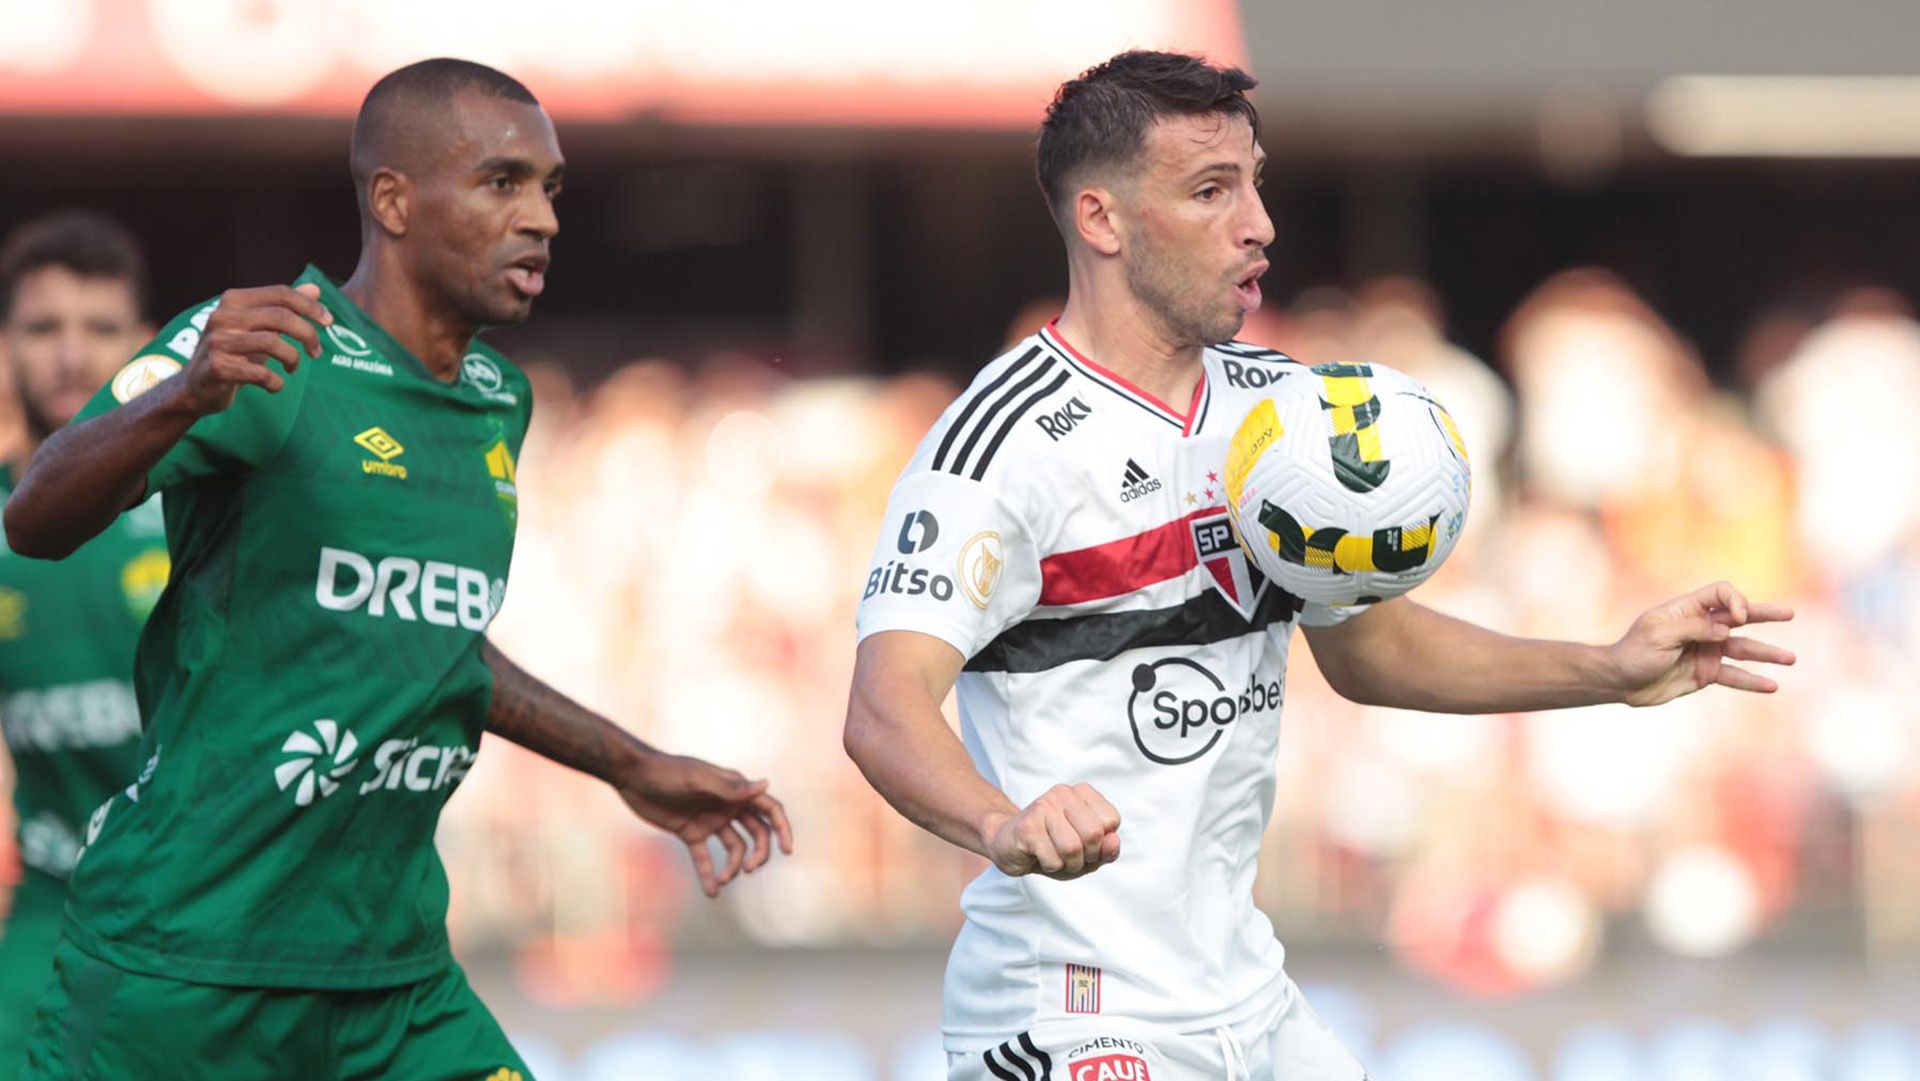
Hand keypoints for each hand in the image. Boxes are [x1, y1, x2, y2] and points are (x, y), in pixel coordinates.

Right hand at [175, 283, 331, 414]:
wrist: (195, 388)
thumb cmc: (233, 354)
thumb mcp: (258, 328)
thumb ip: (284, 308)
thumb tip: (315, 289)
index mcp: (233, 300)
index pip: (280, 294)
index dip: (310, 307)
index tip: (329, 322)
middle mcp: (222, 316)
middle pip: (280, 317)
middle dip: (307, 334)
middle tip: (317, 352)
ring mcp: (217, 341)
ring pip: (272, 343)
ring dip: (292, 358)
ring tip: (292, 368)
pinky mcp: (217, 367)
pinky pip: (259, 373)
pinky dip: (275, 382)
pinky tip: (275, 385)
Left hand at [615, 753, 793, 897]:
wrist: (632, 775)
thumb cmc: (667, 771)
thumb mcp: (698, 779)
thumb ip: (730, 787)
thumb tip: (766, 785)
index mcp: (734, 789)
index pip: (768, 809)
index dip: (782, 828)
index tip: (787, 850)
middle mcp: (727, 805)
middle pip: (756, 833)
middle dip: (758, 853)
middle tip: (748, 869)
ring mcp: (710, 820)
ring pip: (734, 848)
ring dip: (733, 867)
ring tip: (722, 881)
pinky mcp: (690, 833)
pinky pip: (705, 857)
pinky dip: (708, 874)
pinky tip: (711, 892)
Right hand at [982, 783, 1120, 880]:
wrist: (1007, 845)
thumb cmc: (1051, 848)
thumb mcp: (1086, 854)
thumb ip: (1106, 850)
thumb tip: (1113, 841)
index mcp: (1082, 793)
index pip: (1111, 821)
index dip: (1101, 843)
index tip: (1083, 843)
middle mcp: (1063, 793)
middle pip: (1094, 834)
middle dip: (1086, 856)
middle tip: (1068, 855)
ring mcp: (1043, 806)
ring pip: (1073, 849)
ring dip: (1067, 864)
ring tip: (1053, 856)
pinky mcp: (1027, 826)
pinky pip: (1053, 860)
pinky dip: (1049, 867)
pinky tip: (1037, 855)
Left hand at [1607, 581, 1794, 706]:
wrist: (1620, 682)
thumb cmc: (1634, 652)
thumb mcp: (1659, 634)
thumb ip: (1694, 629)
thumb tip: (1727, 629)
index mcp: (1687, 610)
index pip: (1721, 594)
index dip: (1736, 601)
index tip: (1740, 619)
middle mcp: (1701, 627)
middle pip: (1739, 617)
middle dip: (1764, 614)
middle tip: (1789, 613)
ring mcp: (1706, 650)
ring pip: (1743, 649)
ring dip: (1767, 653)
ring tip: (1791, 659)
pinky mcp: (1706, 673)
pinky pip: (1734, 676)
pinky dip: (1752, 680)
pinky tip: (1772, 685)